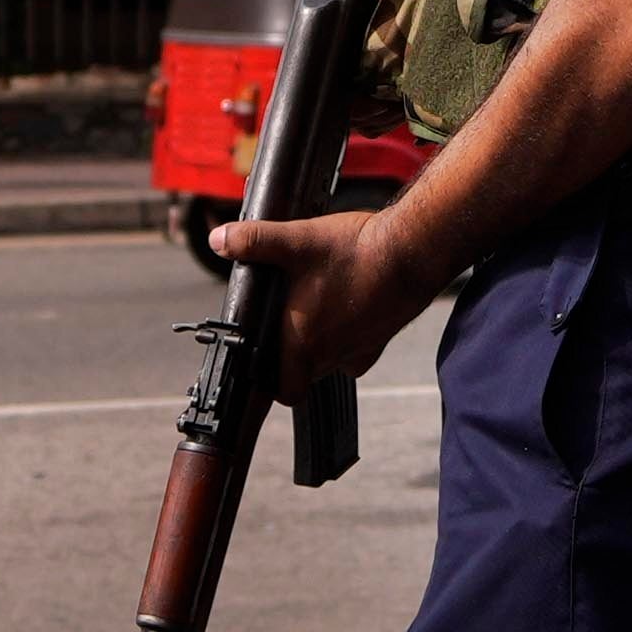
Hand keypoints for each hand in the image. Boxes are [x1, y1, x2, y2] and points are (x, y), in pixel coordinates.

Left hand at [212, 206, 437, 392]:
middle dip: (292, 359)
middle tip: (284, 326)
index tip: (264, 363)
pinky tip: (343, 311)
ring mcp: (358, 351)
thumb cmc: (356, 251)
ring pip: (329, 364)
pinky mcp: (379, 341)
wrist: (412, 250)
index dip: (271, 383)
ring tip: (313, 312)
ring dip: (319, 348)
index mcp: (303, 341)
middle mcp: (331, 355)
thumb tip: (218, 240)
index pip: (283, 391)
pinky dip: (346, 341)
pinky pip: (355, 354)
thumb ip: (254, 242)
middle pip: (304, 376)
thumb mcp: (297, 240)